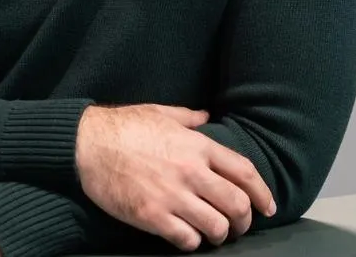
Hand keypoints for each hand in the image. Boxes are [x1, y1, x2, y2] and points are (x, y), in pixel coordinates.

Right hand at [75, 104, 275, 251]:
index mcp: (197, 146)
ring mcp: (173, 196)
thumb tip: (205, 116)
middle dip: (244, 220)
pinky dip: (193, 243)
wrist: (87, 143)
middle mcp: (191, 171)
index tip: (268, 206)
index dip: (262, 192)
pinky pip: (187, 239)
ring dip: (220, 234)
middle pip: (237, 204)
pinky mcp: (153, 216)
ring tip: (214, 234)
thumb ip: (188, 117)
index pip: (244, 172)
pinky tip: (188, 238)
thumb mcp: (160, 112)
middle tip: (239, 226)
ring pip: (216, 226)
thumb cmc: (123, 126)